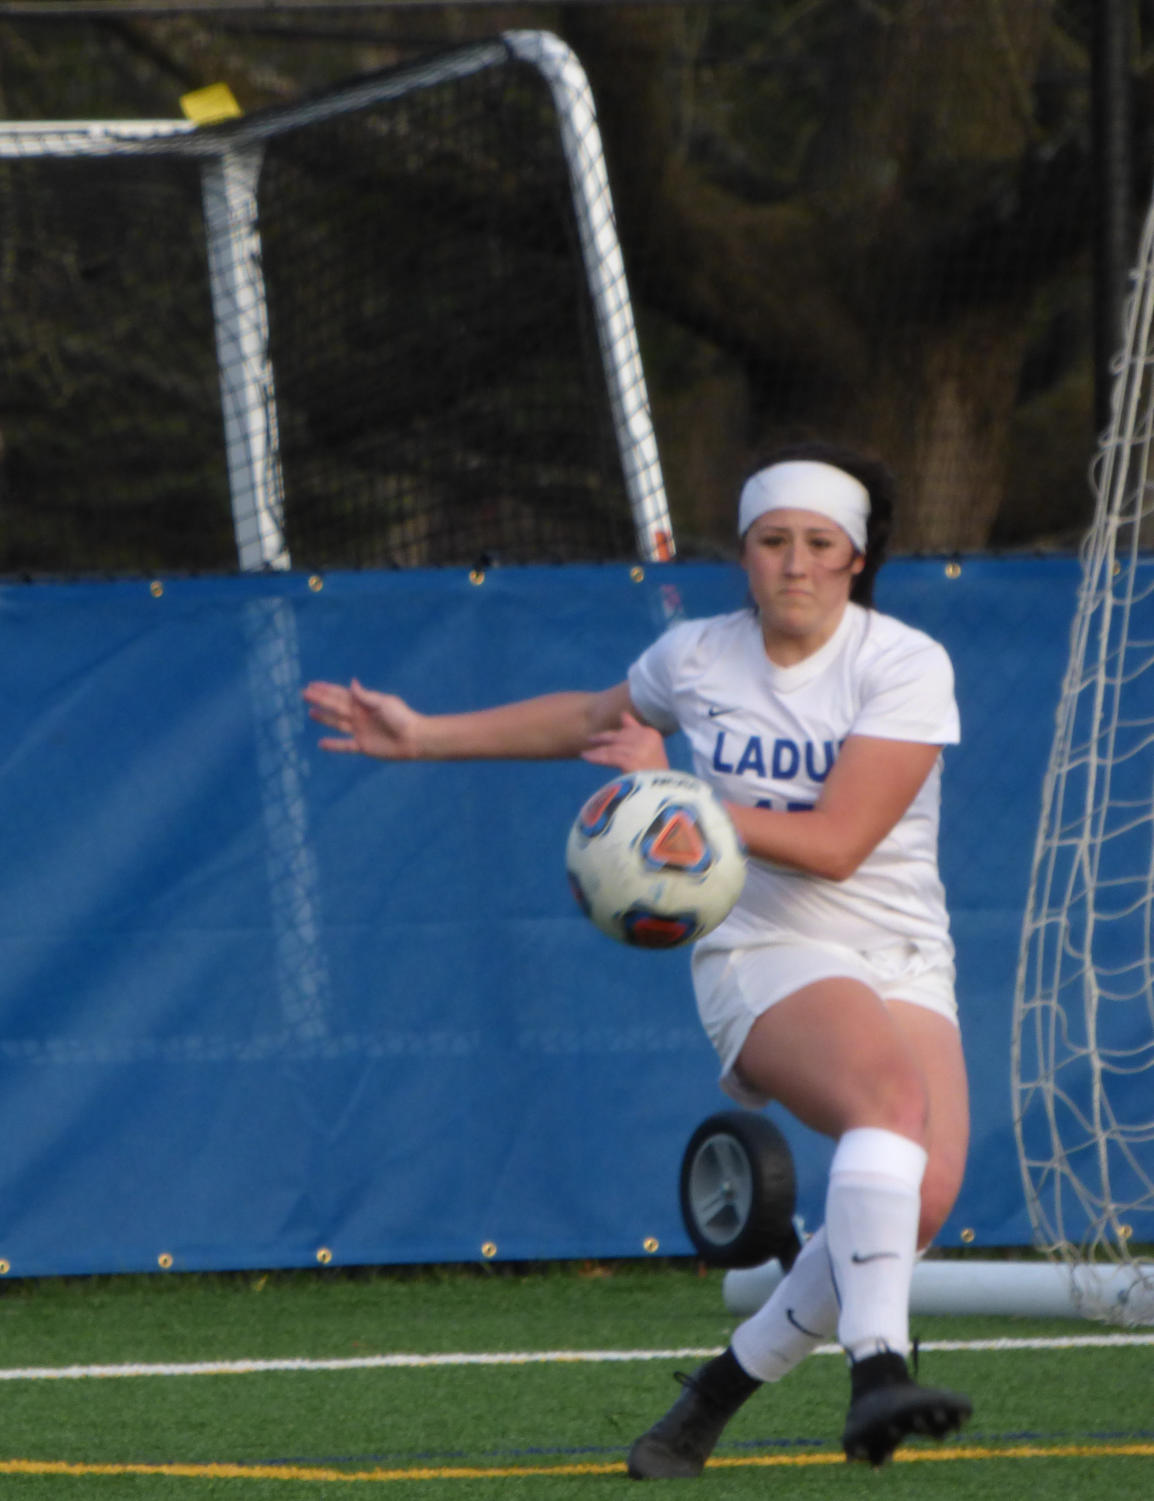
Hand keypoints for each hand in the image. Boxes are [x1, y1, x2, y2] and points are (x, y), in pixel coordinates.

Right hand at [302, 679, 423, 758]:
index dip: (326, 689)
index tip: (312, 684)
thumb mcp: (383, 703)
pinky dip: (333, 745)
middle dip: (320, 700)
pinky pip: (344, 745)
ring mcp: (360, 731)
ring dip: (324, 718)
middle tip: (304, 693)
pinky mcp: (363, 746)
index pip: (341, 694)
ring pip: (337, 723)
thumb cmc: (401, 717)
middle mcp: (360, 716)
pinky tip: (321, 743)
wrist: (413, 738)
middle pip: (335, 707)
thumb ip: (365, 696)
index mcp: (364, 703)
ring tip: (311, 713)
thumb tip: (351, 683)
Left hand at [581, 711, 668, 771]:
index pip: (631, 727)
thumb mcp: (650, 752)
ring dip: (597, 751)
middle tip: (591, 739)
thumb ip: (636, 735)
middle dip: (604, 738)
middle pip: (619, 736)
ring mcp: (638, 749)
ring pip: (611, 747)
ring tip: (585, 753)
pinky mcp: (629, 760)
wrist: (662, 792)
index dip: (621, 726)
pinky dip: (595, 757)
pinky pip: (607, 757)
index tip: (613, 722)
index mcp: (652, 735)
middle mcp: (645, 738)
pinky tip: (586, 756)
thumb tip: (623, 715)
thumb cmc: (657, 777)